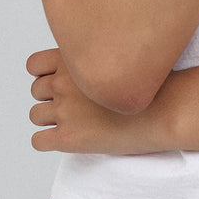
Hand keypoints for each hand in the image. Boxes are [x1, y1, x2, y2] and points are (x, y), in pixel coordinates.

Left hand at [26, 48, 176, 153]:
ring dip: (50, 119)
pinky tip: (66, 139)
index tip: (61, 82)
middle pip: (35, 91)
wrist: (165, 110)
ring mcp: (65, 110)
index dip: (45, 74)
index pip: (33, 65)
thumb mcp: (117, 56)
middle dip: (51, 98)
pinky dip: (47, 141)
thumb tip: (77, 69)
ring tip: (75, 122)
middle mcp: (64, 83)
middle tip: (75, 106)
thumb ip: (90, 60)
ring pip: (35, 115)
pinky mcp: (68, 138)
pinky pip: (38, 141)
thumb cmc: (149, 85)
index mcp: (72, 60)